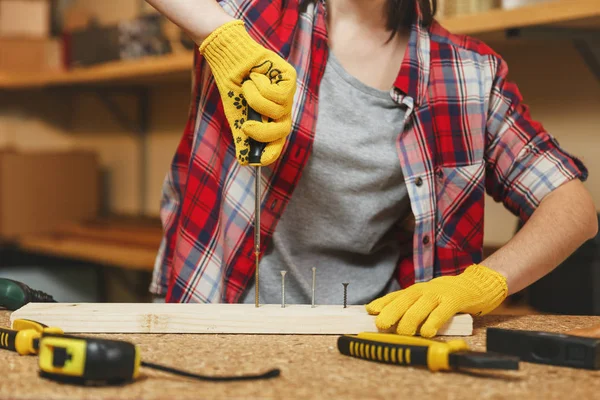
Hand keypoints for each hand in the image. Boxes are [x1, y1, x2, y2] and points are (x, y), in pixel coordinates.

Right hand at [200, 20, 296, 165]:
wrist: (229, 60)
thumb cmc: (233, 87)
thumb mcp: (236, 115)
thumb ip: (243, 136)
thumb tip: (245, 161)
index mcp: (271, 119)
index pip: (278, 141)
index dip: (271, 153)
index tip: (257, 161)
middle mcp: (282, 108)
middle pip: (283, 130)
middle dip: (263, 133)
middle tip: (245, 127)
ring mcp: (288, 93)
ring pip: (277, 111)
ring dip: (255, 100)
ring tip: (247, 87)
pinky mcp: (289, 78)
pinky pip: (277, 94)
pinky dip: (260, 87)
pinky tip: (255, 76)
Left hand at [366, 264, 507, 337]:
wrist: (479, 284)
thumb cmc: (450, 296)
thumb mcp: (429, 299)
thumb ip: (414, 309)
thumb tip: (393, 323)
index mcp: (418, 291)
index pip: (397, 296)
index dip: (383, 302)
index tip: (370, 310)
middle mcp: (426, 290)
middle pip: (405, 299)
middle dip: (391, 311)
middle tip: (381, 324)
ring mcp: (441, 293)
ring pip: (421, 305)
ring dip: (410, 319)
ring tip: (404, 332)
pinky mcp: (456, 300)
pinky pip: (443, 311)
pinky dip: (434, 322)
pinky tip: (428, 332)